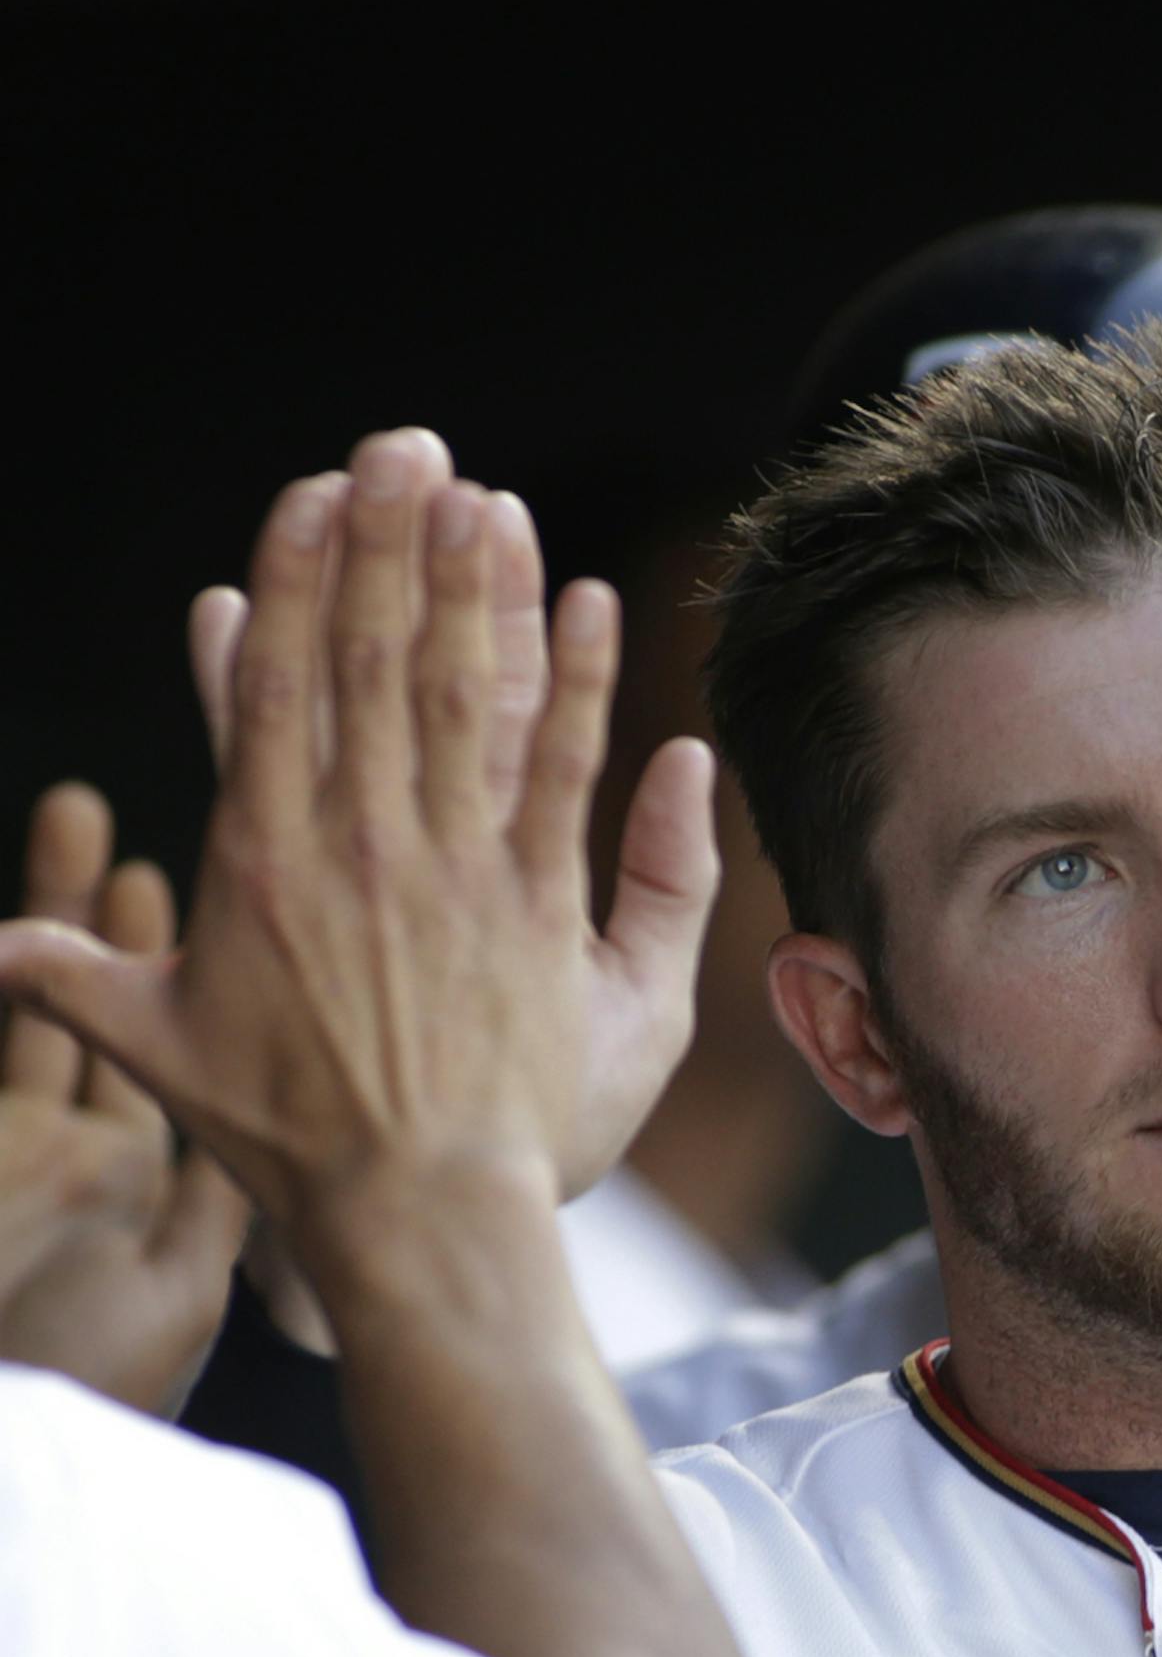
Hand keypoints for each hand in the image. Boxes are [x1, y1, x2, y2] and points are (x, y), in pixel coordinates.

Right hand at [0, 436, 717, 1299]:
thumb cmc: (285, 1138)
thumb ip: (73, 981)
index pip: (271, 688)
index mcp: (262, 859)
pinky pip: (561, 774)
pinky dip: (581, 686)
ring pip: (461, 699)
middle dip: (384, 544)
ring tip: (480, 492)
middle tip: (402, 446)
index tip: (308, 495)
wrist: (410, 1210)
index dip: (292, 578)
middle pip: (369, 663)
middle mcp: (358, 844)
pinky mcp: (535, 906)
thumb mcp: (156, 1051)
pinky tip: (593, 604)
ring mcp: (453, 870)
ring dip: (473, 587)